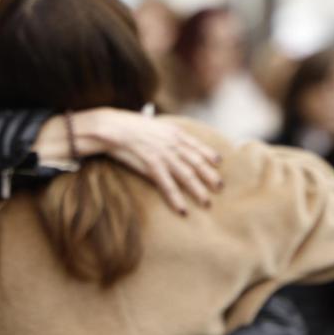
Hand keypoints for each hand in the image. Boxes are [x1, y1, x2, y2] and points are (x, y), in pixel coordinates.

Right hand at [38, 109, 221, 215]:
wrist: (113, 127)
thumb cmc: (126, 126)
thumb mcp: (150, 125)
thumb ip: (161, 132)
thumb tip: (162, 136)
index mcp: (173, 133)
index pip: (196, 144)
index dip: (209, 154)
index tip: (218, 162)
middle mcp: (173, 144)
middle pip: (196, 162)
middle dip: (210, 175)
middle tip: (220, 187)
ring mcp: (164, 155)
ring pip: (187, 175)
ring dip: (198, 190)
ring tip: (206, 202)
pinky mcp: (153, 166)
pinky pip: (168, 185)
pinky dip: (176, 198)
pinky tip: (183, 209)